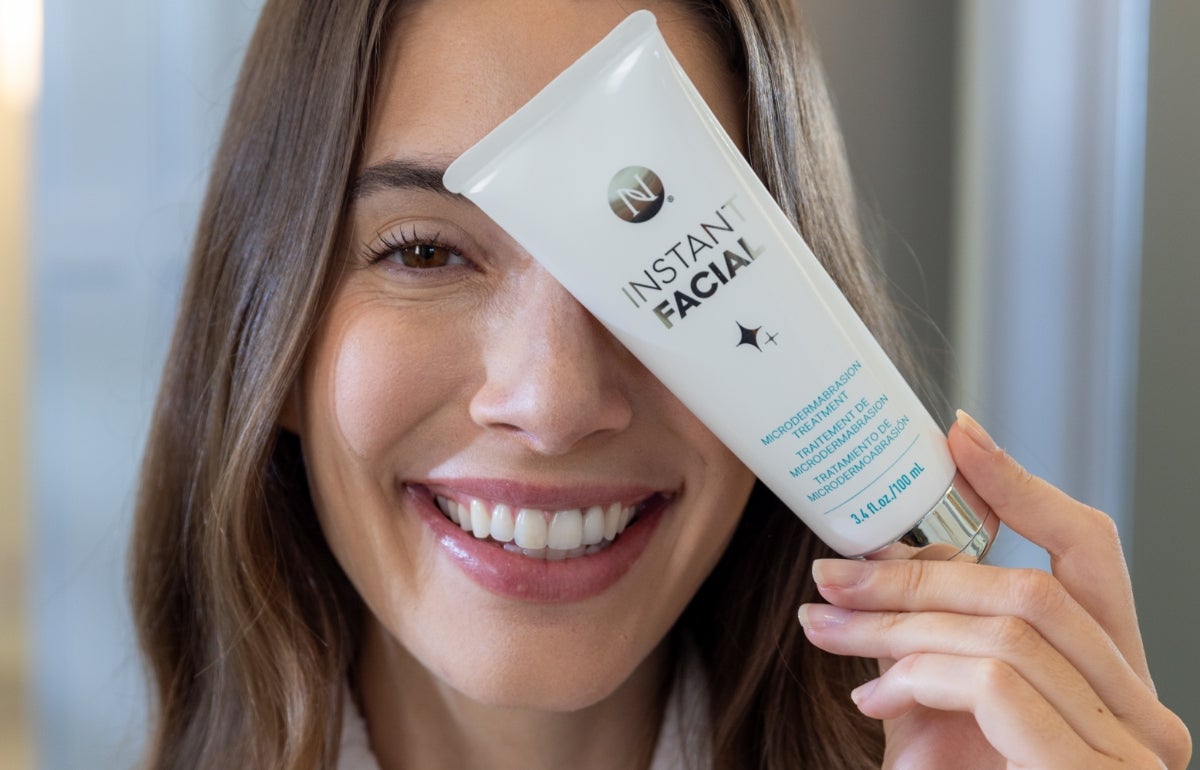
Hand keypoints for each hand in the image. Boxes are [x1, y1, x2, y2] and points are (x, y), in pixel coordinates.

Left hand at [797, 410, 1192, 768]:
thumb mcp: (948, 730)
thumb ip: (940, 658)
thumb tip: (882, 581)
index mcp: (1115, 688)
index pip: (1092, 554)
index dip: (1025, 487)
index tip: (955, 439)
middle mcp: (1146, 717)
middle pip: (1031, 588)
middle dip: (917, 569)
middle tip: (829, 571)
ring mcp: (1133, 755)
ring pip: (1008, 629)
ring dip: (898, 621)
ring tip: (826, 631)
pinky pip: (996, 684)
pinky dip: (920, 676)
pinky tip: (873, 702)